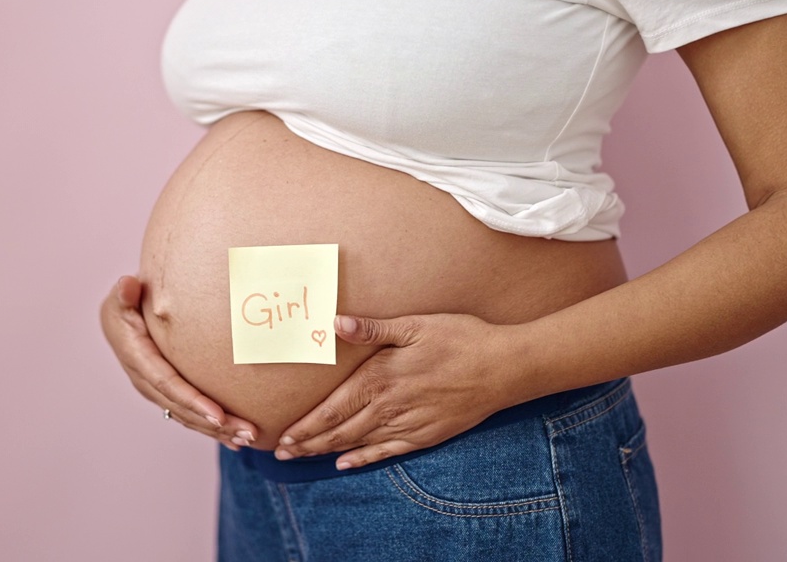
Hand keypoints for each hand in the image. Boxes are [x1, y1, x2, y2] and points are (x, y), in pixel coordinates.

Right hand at [99, 275, 260, 448]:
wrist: (121, 315)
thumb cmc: (127, 301)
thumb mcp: (122, 295)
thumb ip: (125, 293)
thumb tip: (127, 285)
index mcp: (136, 357)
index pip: (168, 384)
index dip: (193, 402)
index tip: (219, 415)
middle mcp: (144, 380)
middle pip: (182, 408)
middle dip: (215, 424)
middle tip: (247, 433)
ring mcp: (155, 390)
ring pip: (188, 417)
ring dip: (218, 431)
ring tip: (248, 438)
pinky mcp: (165, 393)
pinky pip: (189, 414)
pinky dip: (211, 428)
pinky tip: (234, 439)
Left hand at [273, 312, 532, 469]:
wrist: (504, 368)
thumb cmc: (460, 338)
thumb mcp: (415, 325)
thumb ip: (373, 328)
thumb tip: (335, 322)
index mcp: (381, 378)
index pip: (333, 408)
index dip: (306, 424)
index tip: (282, 436)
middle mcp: (389, 407)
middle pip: (339, 431)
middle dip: (308, 443)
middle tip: (281, 453)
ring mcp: (408, 425)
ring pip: (358, 443)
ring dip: (327, 451)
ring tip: (302, 458)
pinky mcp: (426, 435)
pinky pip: (387, 452)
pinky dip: (363, 460)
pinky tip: (345, 464)